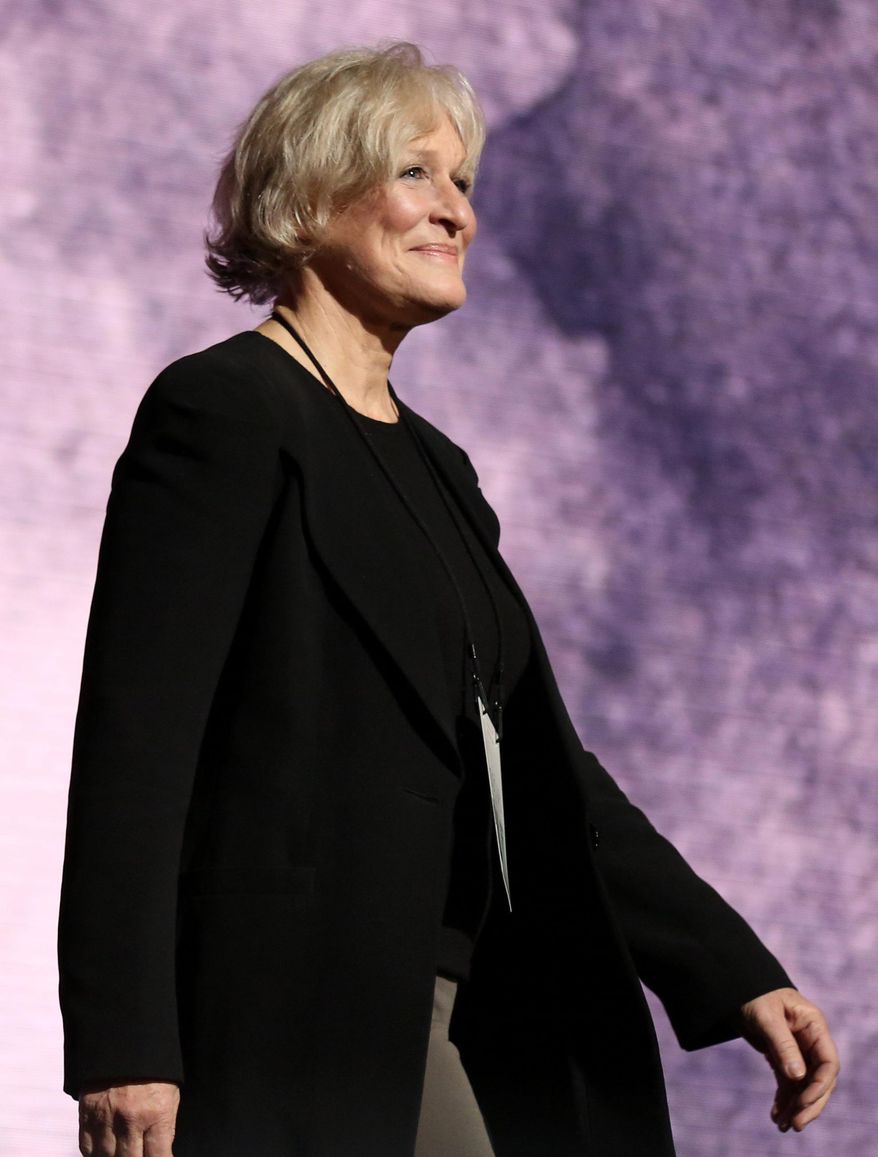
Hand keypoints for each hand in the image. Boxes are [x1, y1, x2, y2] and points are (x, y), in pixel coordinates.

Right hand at [78, 1081, 179, 1155]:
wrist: (126, 1041)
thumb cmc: (154, 1072)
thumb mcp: (170, 1096)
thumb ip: (163, 1128)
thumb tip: (159, 1154)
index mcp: (156, 1114)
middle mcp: (130, 1120)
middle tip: (136, 1153)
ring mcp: (106, 1118)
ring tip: (120, 1151)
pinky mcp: (87, 1113)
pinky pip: (87, 1148)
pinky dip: (95, 1154)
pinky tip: (104, 1150)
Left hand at [741, 987, 838, 1132]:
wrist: (735, 987)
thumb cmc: (753, 994)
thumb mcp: (766, 1017)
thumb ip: (783, 1044)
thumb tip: (798, 1077)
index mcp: (814, 1026)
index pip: (828, 1062)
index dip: (820, 1086)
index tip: (804, 1103)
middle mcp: (810, 1041)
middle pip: (819, 1080)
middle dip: (810, 1104)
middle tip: (797, 1125)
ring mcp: (798, 1051)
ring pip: (804, 1086)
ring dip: (796, 1107)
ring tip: (783, 1127)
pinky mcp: (783, 1058)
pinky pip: (788, 1084)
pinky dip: (784, 1100)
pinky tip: (776, 1116)